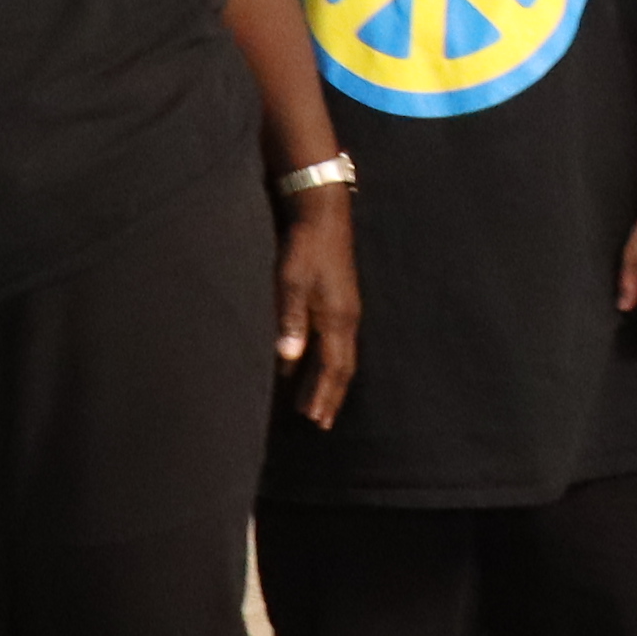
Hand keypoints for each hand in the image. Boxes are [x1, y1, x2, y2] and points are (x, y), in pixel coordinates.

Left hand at [275, 184, 360, 426]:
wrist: (323, 213)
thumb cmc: (305, 247)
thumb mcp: (291, 281)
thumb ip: (291, 321)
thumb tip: (288, 359)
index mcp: (337, 318)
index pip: (333, 368)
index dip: (323, 395)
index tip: (315, 420)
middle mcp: (348, 318)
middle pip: (343, 367)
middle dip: (331, 395)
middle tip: (320, 422)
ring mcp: (347, 309)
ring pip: (343, 355)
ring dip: (331, 381)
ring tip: (318, 402)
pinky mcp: (342, 300)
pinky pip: (339, 342)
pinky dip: (330, 361)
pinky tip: (318, 363)